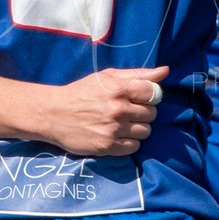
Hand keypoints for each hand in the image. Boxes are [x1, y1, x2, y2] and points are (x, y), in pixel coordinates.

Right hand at [35, 66, 168, 155]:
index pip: (154, 93)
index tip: (139, 98)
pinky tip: (117, 135)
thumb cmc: (81, 92)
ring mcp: (113, 130)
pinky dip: (129, 142)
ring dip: (137, 128)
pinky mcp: (107, 147)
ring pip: (145, 132)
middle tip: (127, 111)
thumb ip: (138, 74)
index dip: (149, 96)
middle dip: (143, 112)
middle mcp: (118, 110)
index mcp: (119, 89)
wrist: (53, 114)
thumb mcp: (107, 77)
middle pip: (152, 114)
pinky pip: (134, 147)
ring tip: (122, 124)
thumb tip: (165, 71)